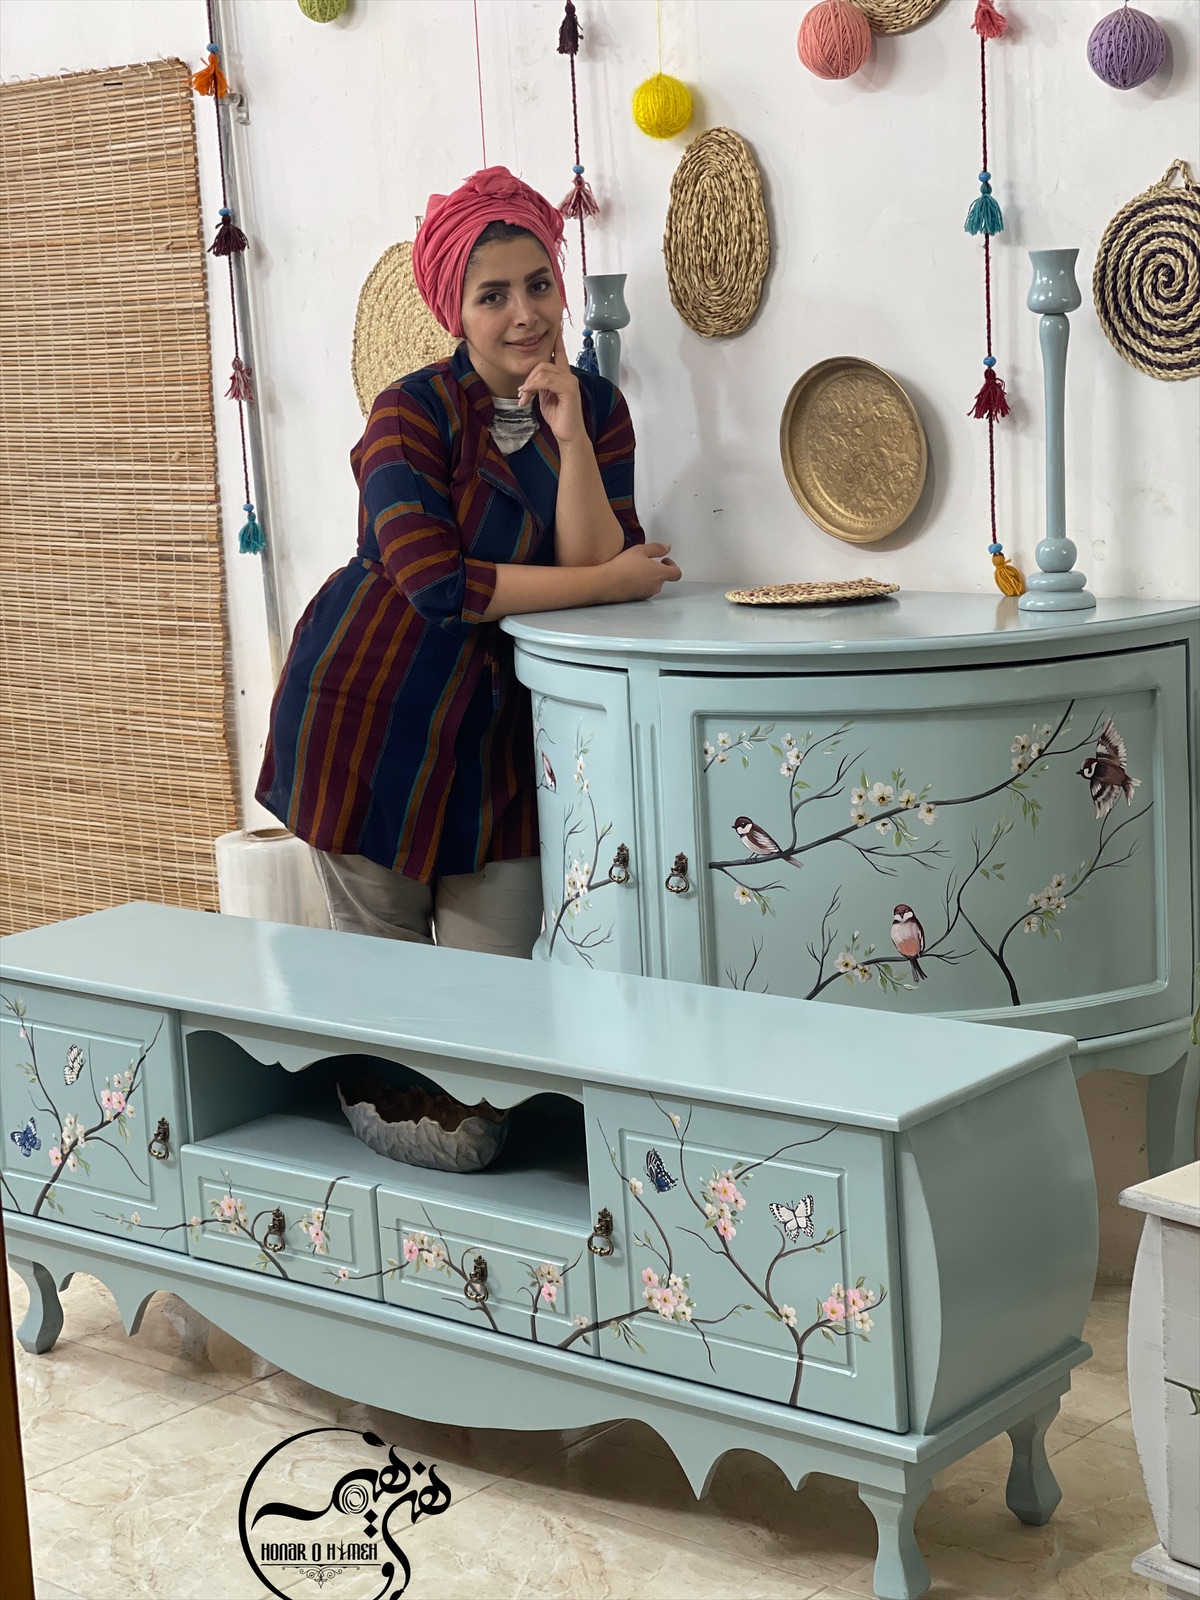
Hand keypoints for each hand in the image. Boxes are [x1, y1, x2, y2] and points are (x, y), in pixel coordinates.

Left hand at [517, 328, 584, 444]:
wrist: (568, 435)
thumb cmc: (558, 417)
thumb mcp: (545, 397)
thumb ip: (540, 385)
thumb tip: (528, 381)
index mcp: (563, 375)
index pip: (559, 352)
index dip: (556, 339)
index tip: (556, 326)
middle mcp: (568, 375)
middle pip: (542, 362)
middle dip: (528, 378)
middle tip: (522, 394)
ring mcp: (570, 381)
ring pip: (543, 370)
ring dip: (529, 384)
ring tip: (524, 398)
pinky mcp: (569, 389)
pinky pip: (546, 380)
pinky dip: (534, 386)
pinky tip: (527, 394)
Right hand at [601, 542, 681, 603]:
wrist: (607, 582)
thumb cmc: (623, 566)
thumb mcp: (641, 550)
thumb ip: (657, 548)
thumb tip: (667, 548)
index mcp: (660, 574)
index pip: (677, 573)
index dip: (673, 565)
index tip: (664, 560)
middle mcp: (656, 586)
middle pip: (663, 578)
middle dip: (656, 570)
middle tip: (645, 561)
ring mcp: (647, 594)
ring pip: (652, 584)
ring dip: (648, 577)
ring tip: (634, 568)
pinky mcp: (637, 598)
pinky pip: (643, 590)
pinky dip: (639, 583)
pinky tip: (628, 577)